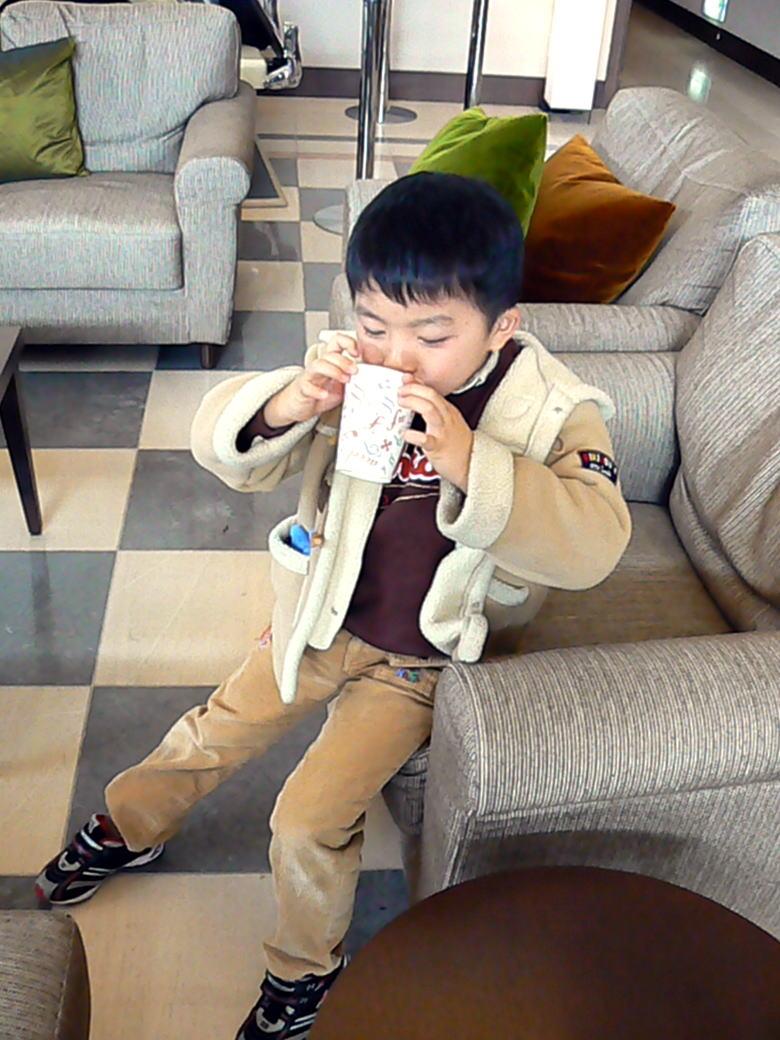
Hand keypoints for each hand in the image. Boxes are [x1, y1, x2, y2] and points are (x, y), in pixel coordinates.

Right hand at [265, 334, 360, 425]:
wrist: (299, 405)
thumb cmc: (320, 393)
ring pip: (318, 365)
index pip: (337, 342)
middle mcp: (319, 366)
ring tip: (344, 379)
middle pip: (329, 354)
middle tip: (354, 370)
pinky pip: (307, 386)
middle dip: (344, 360)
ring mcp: (310, 376)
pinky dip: (316, 390)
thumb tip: (373, 382)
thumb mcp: (341, 387)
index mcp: (330, 362)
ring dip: (333, 370)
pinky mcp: (302, 389)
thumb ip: (354, 382)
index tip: (358, 353)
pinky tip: (324, 394)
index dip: (348, 342)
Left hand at [398, 377, 473, 491]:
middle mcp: (447, 418)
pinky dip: (415, 435)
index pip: (433, 392)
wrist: (472, 464)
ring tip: (401, 402)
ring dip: (413, 402)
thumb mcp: (448, 422)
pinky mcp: (439, 448)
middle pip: (432, 396)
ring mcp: (443, 432)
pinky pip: (427, 440)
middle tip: (400, 391)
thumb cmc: (456, 444)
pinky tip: (406, 433)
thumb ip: (433, 410)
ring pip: (430, 411)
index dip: (417, 384)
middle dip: (414, 389)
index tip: (405, 381)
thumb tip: (415, 398)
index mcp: (448, 411)